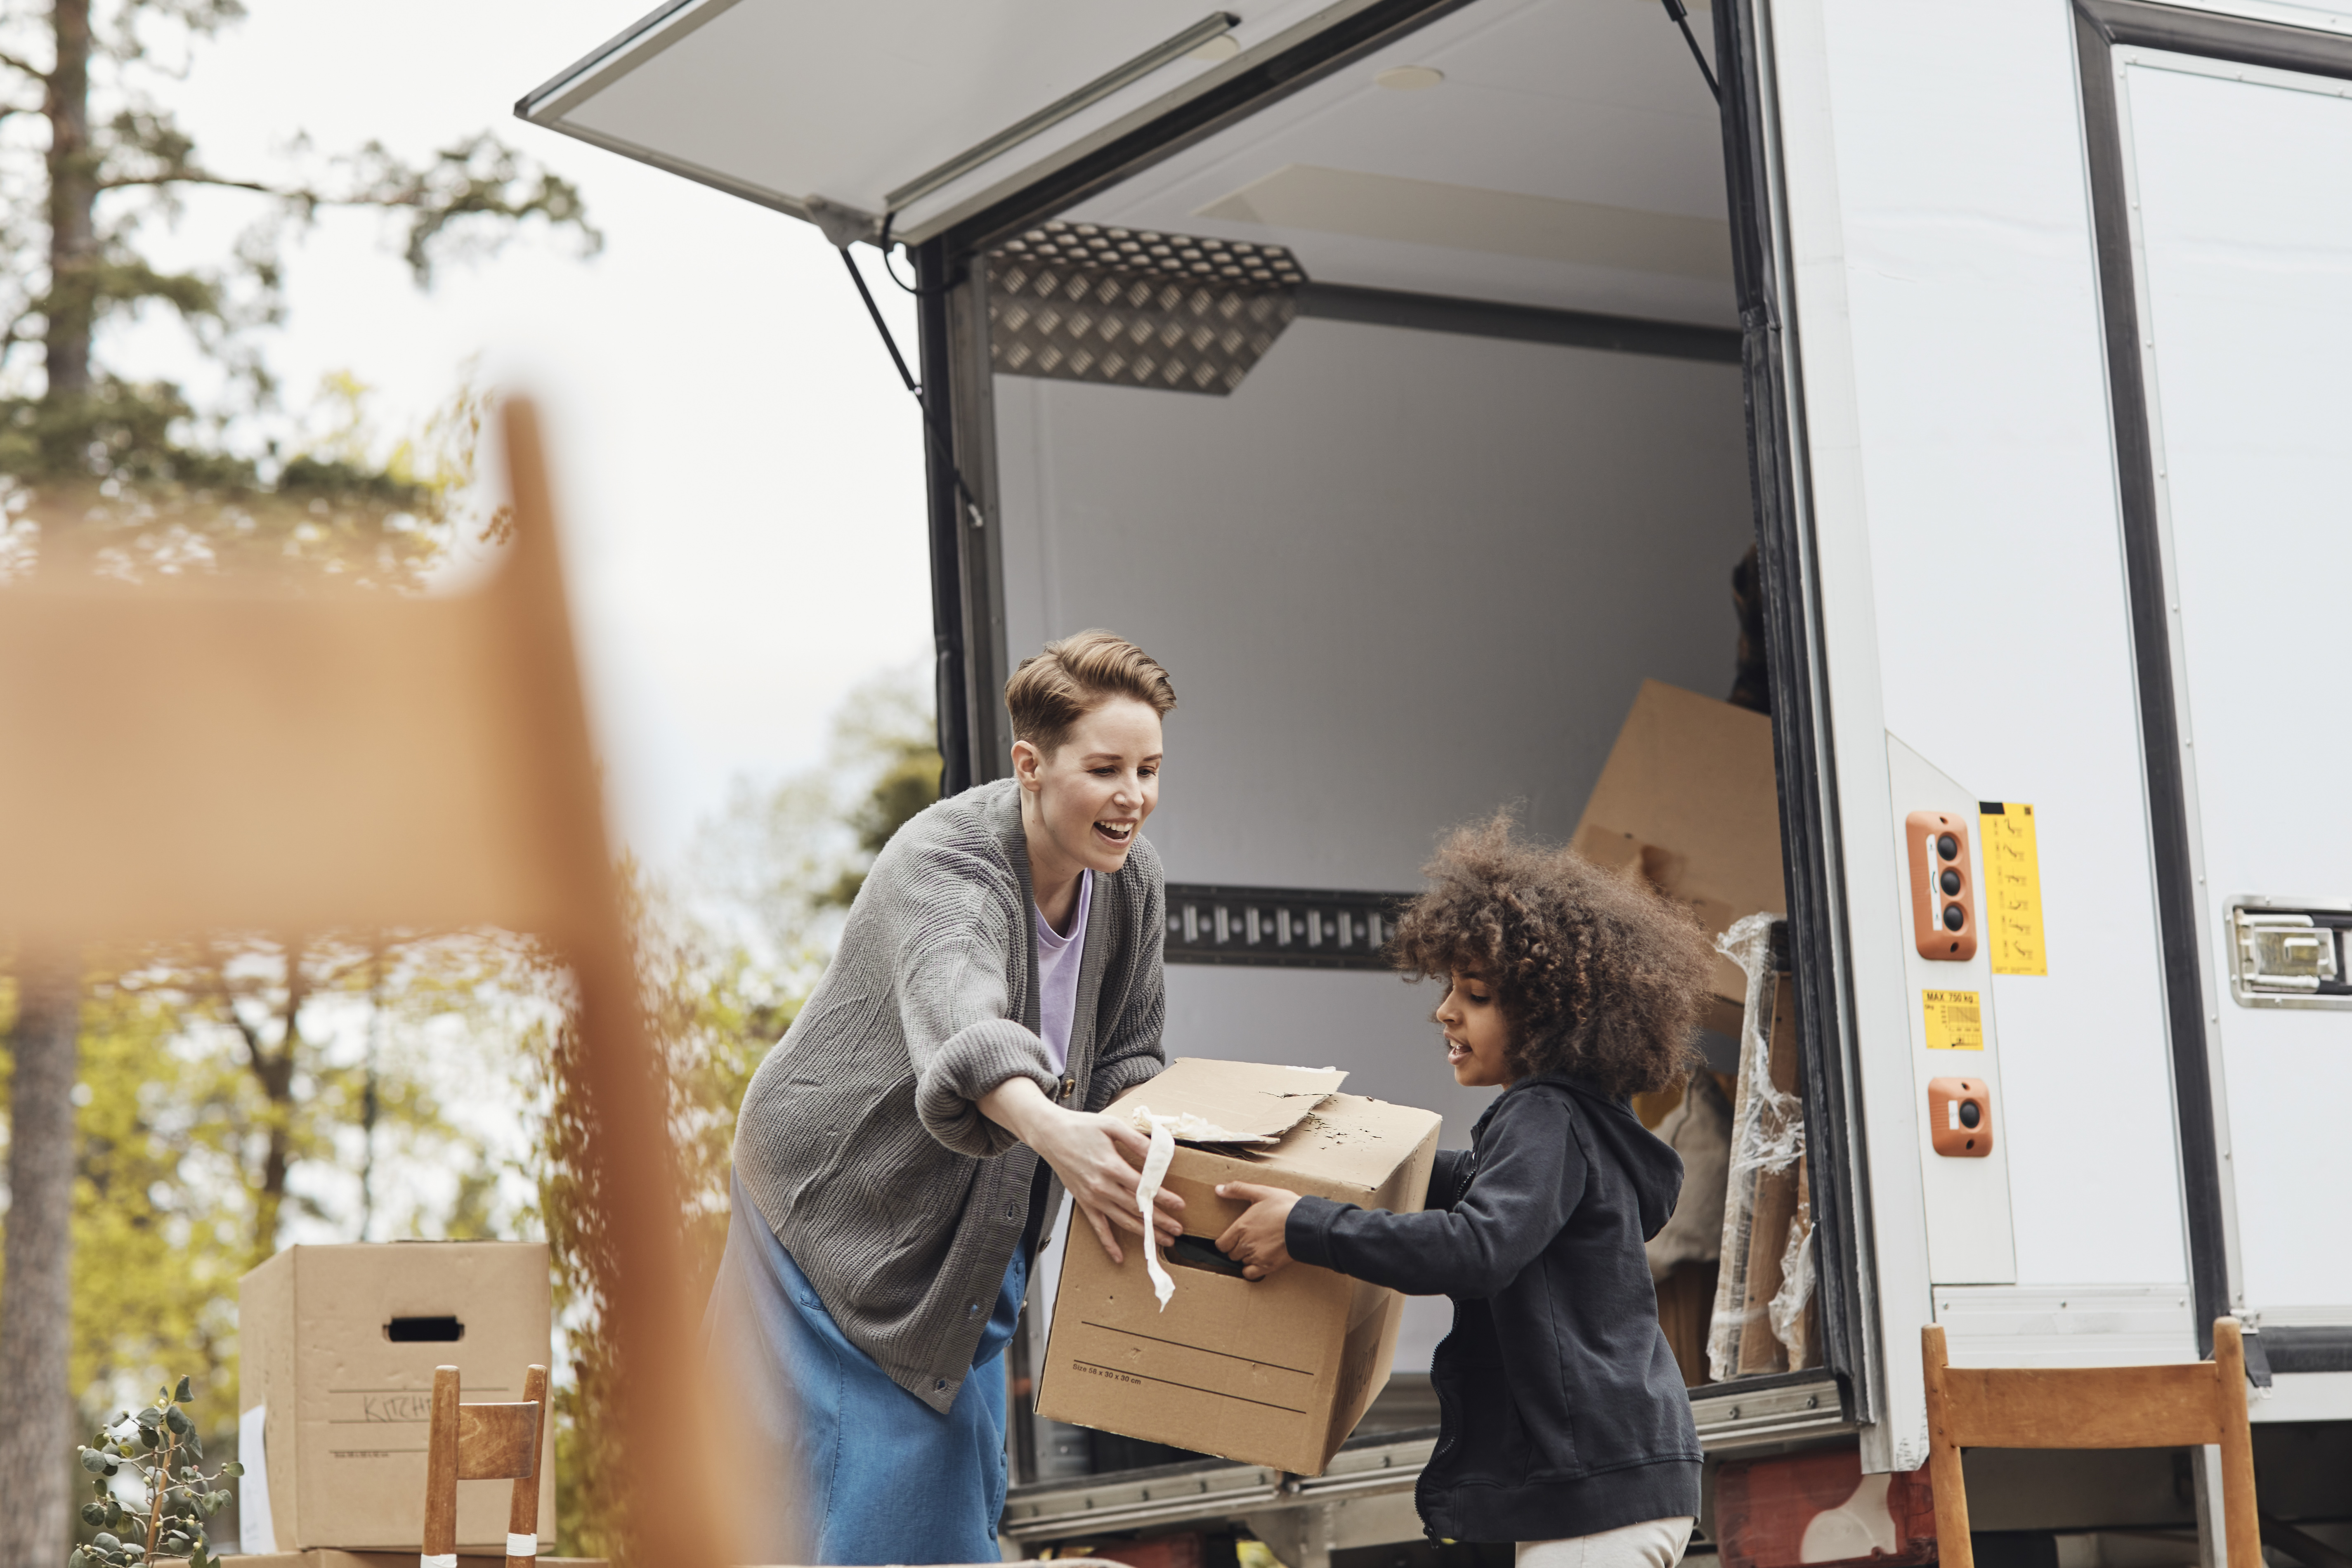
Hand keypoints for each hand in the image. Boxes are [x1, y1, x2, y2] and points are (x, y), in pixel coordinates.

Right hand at [980, 1078, 1183, 1262]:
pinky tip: (1118, 1256)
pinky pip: (1098, 1227)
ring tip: (1162, 1240)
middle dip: (1159, 1221)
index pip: (1143, 1188)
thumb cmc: (1081, 1127)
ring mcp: (1092, 1197)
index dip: (1164, 1198)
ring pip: (1122, 1220)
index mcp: (1111, 1166)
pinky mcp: (1083, 1202)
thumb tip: (1158, 1154)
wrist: (1051, 1134)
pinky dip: (1108, 1243)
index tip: (1179, 1205)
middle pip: (1136, 1208)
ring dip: (1143, 1232)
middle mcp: (1102, 1186)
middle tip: (1177, 1230)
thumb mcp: (1112, 1126)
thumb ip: (1137, 1141)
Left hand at [1215, 1182, 1300, 1279]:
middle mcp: (1245, 1244)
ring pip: (1242, 1262)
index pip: (1221, 1244)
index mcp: (1241, 1227)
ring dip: (1247, 1257)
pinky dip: (1252, 1269)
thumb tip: (1218, 1189)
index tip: (1235, 1237)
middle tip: (1250, 1240)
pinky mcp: (1267, 1266)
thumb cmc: (1284, 1207)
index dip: (1226, 1241)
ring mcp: (1256, 1256)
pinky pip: (1250, 1274)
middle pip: (1232, 1254)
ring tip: (1259, 1247)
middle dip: (1238, 1248)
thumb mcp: (1261, 1192)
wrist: (1305, 1224)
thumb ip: (1238, 1190)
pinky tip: (1260, 1261)